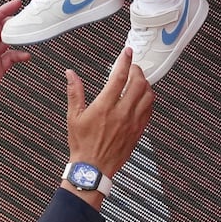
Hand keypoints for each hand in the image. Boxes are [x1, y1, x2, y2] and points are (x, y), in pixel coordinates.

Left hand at [0, 2, 30, 133]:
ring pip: (7, 41)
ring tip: (30, 32)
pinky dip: (19, 56)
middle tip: (28, 17)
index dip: (2, 11)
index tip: (15, 4)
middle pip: (0, 28)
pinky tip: (26, 56)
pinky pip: (10, 58)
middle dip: (13, 21)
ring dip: (18, 36)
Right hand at [65, 48, 153, 195]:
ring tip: (138, 80)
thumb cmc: (82, 144)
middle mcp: (121, 113)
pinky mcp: (138, 131)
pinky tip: (142, 97)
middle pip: (138, 83)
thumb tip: (70, 74)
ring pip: (148, 96)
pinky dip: (148, 99)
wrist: (93, 169)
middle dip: (137, 70)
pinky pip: (149, 110)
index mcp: (104, 107)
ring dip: (145, 84)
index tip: (126, 52)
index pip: (119, 77)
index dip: (124, 61)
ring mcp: (133, 123)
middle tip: (131, 67)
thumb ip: (75, 92)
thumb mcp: (74, 117)